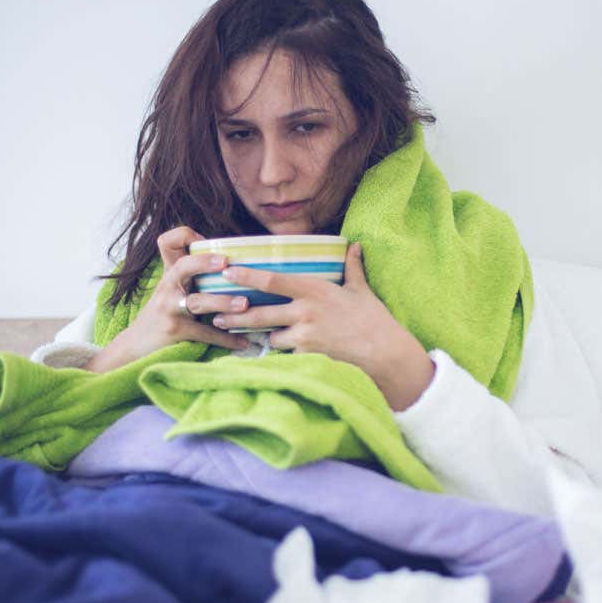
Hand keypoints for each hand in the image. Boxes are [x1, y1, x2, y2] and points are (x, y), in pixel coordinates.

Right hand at [85, 226, 250, 372]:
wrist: (137, 346)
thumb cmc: (162, 314)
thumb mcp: (170, 289)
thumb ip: (190, 275)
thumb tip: (229, 263)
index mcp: (171, 273)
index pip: (167, 242)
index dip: (184, 235)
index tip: (206, 240)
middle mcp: (168, 286)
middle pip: (183, 266)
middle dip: (205, 262)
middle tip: (227, 262)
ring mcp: (169, 308)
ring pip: (198, 301)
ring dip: (224, 302)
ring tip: (245, 304)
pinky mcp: (175, 330)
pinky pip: (205, 333)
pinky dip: (226, 339)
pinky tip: (243, 342)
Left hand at [211, 243, 434, 409]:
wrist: (385, 353)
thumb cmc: (374, 320)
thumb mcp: (361, 290)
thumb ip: (352, 268)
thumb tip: (354, 246)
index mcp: (314, 289)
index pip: (272, 280)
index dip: (247, 276)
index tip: (227, 273)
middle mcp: (305, 312)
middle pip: (259, 313)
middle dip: (234, 315)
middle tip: (216, 315)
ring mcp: (304, 336)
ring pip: (270, 336)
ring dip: (262, 336)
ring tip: (244, 335)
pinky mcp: (308, 356)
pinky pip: (286, 354)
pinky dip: (281, 353)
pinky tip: (274, 354)